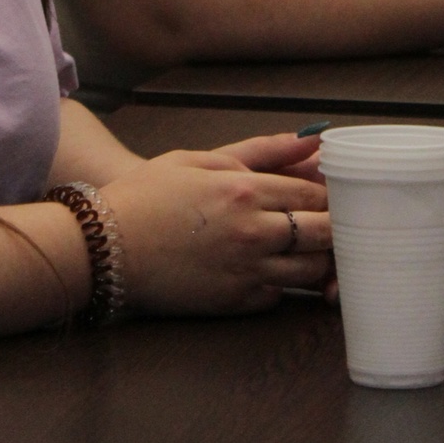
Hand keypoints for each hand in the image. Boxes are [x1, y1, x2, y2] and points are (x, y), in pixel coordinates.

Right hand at [101, 132, 331, 316]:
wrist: (106, 246)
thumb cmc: (149, 195)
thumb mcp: (200, 159)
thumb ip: (260, 150)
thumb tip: (310, 139)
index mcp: (245, 191)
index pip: (315, 194)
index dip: (330, 194)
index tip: (329, 192)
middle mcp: (254, 233)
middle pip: (326, 235)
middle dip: (337, 227)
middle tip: (329, 222)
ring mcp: (248, 272)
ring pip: (312, 272)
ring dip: (317, 259)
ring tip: (304, 247)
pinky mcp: (237, 302)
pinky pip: (282, 295)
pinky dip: (285, 282)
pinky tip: (271, 268)